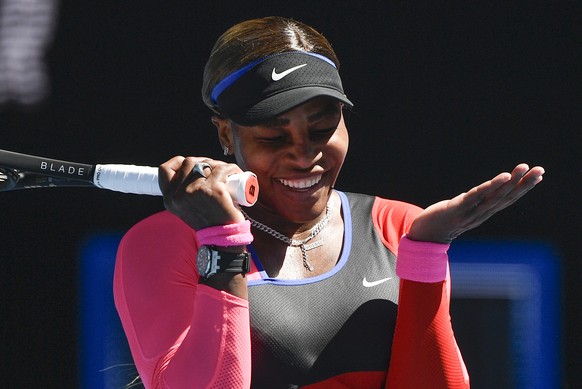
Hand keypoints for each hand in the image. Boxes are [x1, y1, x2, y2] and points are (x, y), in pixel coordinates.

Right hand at [158, 156, 245, 229]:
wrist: (223, 238)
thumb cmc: (208, 221)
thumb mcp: (186, 208)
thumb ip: (183, 192)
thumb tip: (193, 169)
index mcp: (170, 198)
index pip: (165, 169)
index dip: (178, 162)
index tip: (192, 164)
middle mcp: (179, 194)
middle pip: (189, 162)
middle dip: (203, 161)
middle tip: (215, 169)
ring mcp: (196, 190)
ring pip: (206, 163)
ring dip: (218, 164)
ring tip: (226, 173)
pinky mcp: (213, 189)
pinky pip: (222, 169)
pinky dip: (231, 168)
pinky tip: (235, 173)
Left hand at [407, 163, 544, 242]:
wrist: (423, 236)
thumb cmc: (442, 221)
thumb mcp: (462, 211)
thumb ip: (474, 204)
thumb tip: (485, 193)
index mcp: (483, 213)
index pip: (507, 199)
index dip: (523, 188)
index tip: (538, 175)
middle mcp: (480, 214)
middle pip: (506, 197)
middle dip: (525, 183)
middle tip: (541, 169)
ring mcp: (469, 213)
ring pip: (495, 196)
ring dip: (511, 182)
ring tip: (523, 168)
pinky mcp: (456, 209)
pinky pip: (477, 196)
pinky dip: (492, 186)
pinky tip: (503, 177)